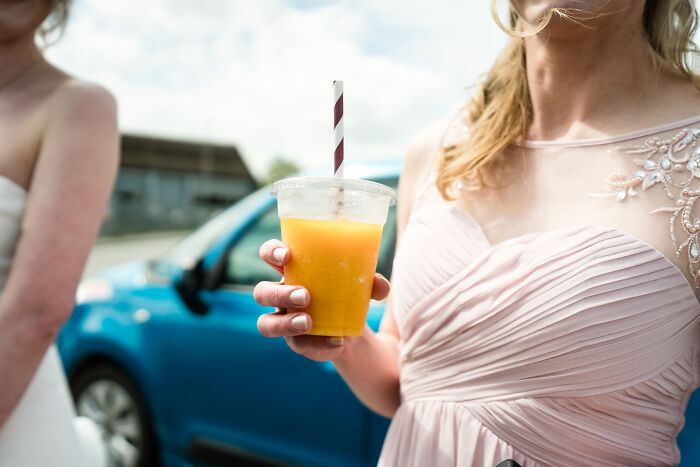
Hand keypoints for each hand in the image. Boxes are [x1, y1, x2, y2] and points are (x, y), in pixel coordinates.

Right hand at [254, 239, 390, 360]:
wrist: (351, 326)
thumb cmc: (348, 293)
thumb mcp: (361, 284)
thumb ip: (371, 282)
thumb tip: (381, 286)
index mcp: (292, 270)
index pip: (269, 254)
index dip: (271, 252)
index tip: (287, 255)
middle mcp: (281, 294)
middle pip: (261, 292)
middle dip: (279, 293)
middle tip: (305, 296)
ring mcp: (283, 320)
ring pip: (265, 323)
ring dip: (284, 323)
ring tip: (308, 323)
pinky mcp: (295, 342)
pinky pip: (297, 345)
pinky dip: (316, 344)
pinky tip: (335, 342)